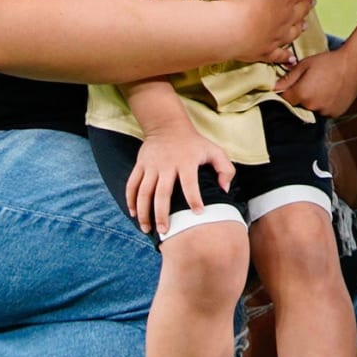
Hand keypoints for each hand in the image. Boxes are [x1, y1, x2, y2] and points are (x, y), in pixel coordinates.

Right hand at [126, 120, 235, 234]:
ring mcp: (151, 165)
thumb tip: (224, 190)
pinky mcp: (140, 165)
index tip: (197, 214)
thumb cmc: (195, 143)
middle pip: (161, 193)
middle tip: (165, 231)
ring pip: (143, 192)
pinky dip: (130, 200)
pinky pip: (132, 184)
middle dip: (162, 214)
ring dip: (144, 212)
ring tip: (147, 229)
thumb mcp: (214, 151)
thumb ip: (225, 170)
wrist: (167, 125)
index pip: (190, 183)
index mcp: (186, 162)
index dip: (194, 199)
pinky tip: (134, 214)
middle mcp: (167, 165)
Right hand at [214, 0, 315, 64]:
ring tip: (305, 24)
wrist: (229, 30)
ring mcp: (277, 36)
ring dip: (300, 26)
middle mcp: (286, 18)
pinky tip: (291, 58)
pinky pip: (279, 54)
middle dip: (307, 2)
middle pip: (301, 9)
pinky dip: (287, 56)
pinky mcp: (265, 51)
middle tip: (312, 0)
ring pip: (293, 31)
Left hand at [274, 46, 356, 117]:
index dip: (285, 93)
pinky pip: (324, 111)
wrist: (354, 65)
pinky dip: (325, 104)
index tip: (289, 87)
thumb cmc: (329, 61)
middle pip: (298, 106)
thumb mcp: (305, 65)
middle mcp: (312, 106)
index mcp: (302, 94)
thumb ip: (288, 78)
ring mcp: (325, 112)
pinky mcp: (336, 113)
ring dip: (313, 102)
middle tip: (310, 83)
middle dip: (300, 97)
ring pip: (312, 109)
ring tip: (323, 86)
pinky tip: (331, 92)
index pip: (285, 100)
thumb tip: (274, 87)